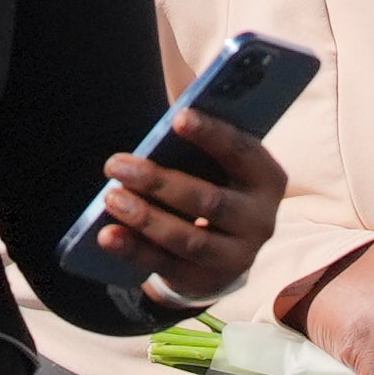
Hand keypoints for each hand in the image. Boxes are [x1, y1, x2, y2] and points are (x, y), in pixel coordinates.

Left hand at [82, 109, 289, 300]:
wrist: (226, 248)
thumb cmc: (215, 184)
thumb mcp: (218, 160)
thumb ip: (201, 134)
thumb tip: (169, 92)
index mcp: (266, 177)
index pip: (242, 152)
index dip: (212, 134)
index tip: (178, 117)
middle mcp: (260, 220)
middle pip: (208, 201)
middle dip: (158, 181)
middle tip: (114, 163)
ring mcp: (237, 257)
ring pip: (188, 238)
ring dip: (144, 218)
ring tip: (109, 198)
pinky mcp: (207, 282)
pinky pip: (167, 267)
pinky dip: (134, 251)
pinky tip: (106, 235)